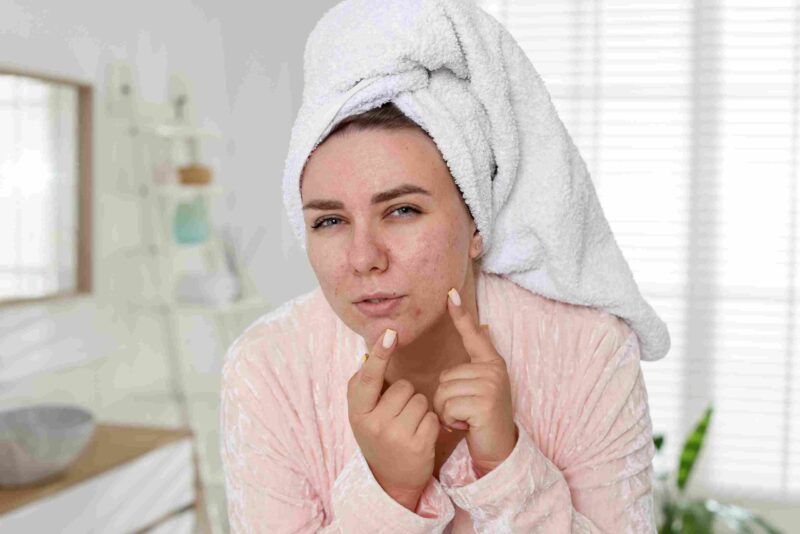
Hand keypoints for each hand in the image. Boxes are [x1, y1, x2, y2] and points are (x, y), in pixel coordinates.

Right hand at [347, 328, 437, 510]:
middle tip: (398, 416)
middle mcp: (374, 424)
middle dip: (406, 395)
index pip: (369, 377)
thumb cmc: (377, 435)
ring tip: (409, 426)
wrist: (391, 480)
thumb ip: (365, 385)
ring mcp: (395, 436)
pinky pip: (432, 416)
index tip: (391, 332)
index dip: (380, 353)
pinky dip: (431, 423)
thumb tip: (370, 352)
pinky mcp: (417, 446)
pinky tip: (420, 436)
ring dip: (420, 409)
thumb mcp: (362, 413)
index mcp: (358, 411)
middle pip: (403, 386)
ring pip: (420, 400)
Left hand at [433, 287, 518, 475]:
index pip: (473, 335)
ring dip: (447, 412)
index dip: (460, 315)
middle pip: (445, 376)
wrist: (499, 449)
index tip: (449, 293)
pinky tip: (466, 426)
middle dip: (446, 399)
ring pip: (443, 392)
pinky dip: (451, 421)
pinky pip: (448, 406)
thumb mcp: (483, 386)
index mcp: (491, 363)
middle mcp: (493, 370)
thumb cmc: (484, 418)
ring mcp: (490, 385)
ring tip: (465, 419)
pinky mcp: (483, 403)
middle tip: (465, 411)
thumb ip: (481, 358)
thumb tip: (485, 325)